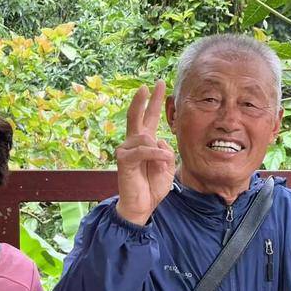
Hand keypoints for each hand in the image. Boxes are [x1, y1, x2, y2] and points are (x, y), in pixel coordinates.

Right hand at [115, 80, 175, 224]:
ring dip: (158, 149)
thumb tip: (157, 141)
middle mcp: (133, 143)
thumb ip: (165, 151)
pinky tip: (159, 160)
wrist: (141, 206)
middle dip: (143, 100)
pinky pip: (142, 150)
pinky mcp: (123, 160)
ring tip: (162, 163)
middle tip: (150, 85)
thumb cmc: (152, 187)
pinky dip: (154, 155)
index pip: (149, 118)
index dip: (154, 101)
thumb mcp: (167, 167)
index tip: (159, 84)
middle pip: (136, 116)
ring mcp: (126, 151)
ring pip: (145, 136)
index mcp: (145, 143)